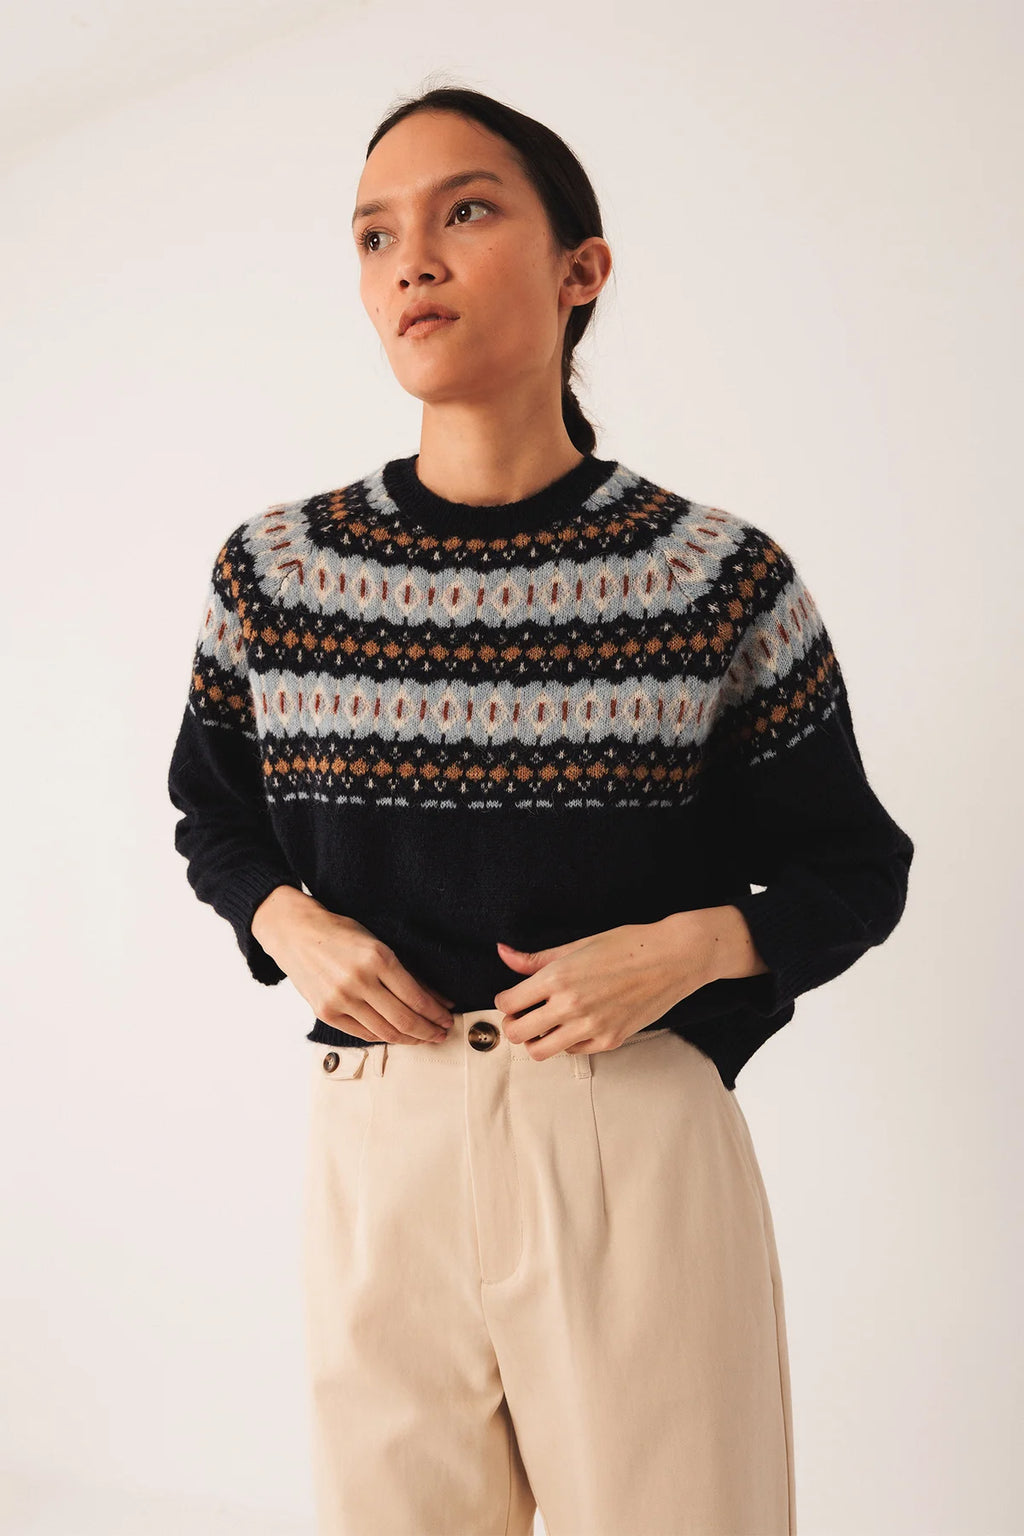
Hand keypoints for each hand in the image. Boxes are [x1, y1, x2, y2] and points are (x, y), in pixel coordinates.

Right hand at [250, 886, 455, 1044]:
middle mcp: (359, 980)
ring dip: (410, 1039)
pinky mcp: (326, 1012)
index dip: (436, 1014)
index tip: (447, 1020)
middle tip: (441, 1035)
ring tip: (423, 1039)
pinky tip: (397, 1035)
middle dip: (428, 1031)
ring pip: (386, 1032)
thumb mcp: (379, 944)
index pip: (416, 997)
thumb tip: (442, 1001)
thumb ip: (409, 974)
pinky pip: (364, 1034)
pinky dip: (384, 1037)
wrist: (297, 934)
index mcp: (377, 957)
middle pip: (404, 1020)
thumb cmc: (342, 935)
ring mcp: (340, 999)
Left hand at [493, 914, 718, 1059]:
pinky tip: (574, 1025)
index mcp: (558, 977)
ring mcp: (591, 1027)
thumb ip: (537, 958)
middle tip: (522, 1016)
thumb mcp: (578, 944)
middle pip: (517, 1033)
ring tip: (544, 1025)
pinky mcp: (609, 1041)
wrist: (673, 957)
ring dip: (535, 1040)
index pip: (508, 1003)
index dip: (505, 1002)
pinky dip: (566, 1042)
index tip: (512, 999)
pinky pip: (572, 1051)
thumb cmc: (629, 945)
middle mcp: (571, 1005)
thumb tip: (503, 952)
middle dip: (513, 1025)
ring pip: (540, 1051)